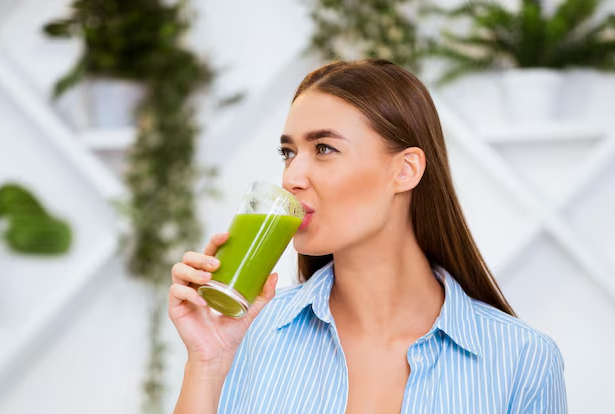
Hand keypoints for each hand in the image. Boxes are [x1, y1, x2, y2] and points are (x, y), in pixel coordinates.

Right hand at [168, 232, 277, 372]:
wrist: (219, 353)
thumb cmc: (231, 330)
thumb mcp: (250, 308)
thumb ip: (263, 294)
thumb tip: (274, 274)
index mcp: (209, 278)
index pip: (207, 253)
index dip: (213, 242)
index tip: (226, 235)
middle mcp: (193, 282)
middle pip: (188, 257)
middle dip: (201, 257)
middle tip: (216, 265)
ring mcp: (183, 293)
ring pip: (178, 269)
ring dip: (193, 271)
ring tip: (208, 280)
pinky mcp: (175, 307)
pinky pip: (176, 291)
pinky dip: (189, 294)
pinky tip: (202, 301)